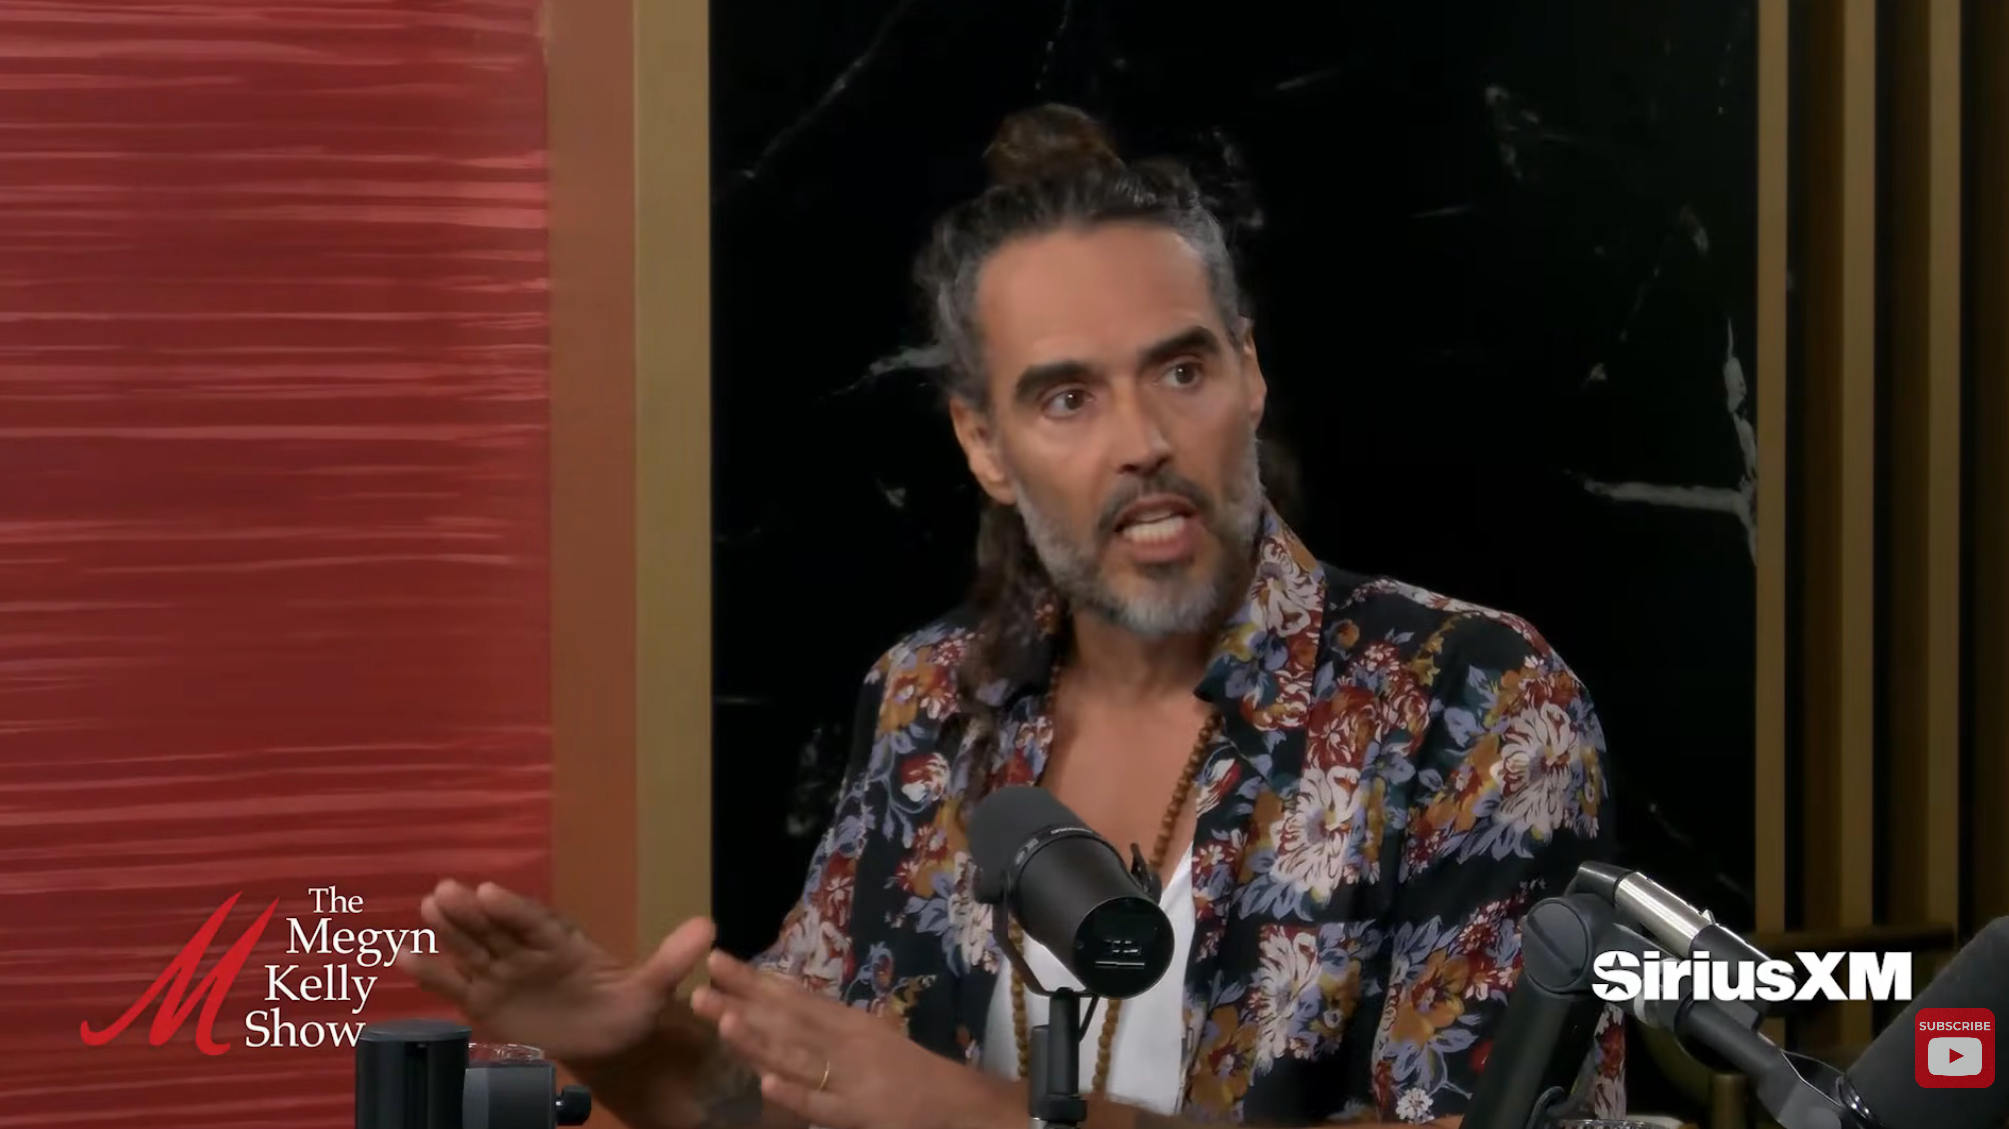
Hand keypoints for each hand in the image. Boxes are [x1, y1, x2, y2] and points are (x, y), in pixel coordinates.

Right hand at [398, 879, 712, 1065]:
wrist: (608, 1040)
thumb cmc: (626, 1009)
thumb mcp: (655, 988)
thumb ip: (673, 959)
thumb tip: (710, 927)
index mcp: (564, 942)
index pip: (535, 922)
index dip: (513, 908)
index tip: (490, 891)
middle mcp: (528, 951)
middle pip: (497, 929)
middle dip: (472, 912)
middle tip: (443, 891)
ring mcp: (504, 974)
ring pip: (473, 948)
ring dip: (449, 930)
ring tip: (425, 908)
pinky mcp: (486, 1001)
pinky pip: (455, 985)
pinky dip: (430, 972)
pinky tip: (402, 955)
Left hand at [691, 951, 1018, 1128]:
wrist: (959, 1104)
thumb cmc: (910, 1073)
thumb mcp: (868, 1039)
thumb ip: (826, 1029)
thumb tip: (778, 1009)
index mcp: (847, 1022)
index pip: (794, 996)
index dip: (754, 979)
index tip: (716, 960)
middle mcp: (846, 1042)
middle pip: (788, 1021)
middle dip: (744, 1003)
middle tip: (701, 984)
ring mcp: (851, 1077)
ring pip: (799, 1057)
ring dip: (760, 1041)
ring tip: (723, 1022)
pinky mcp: (860, 1113)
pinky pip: (823, 1104)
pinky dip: (797, 1094)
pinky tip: (768, 1084)